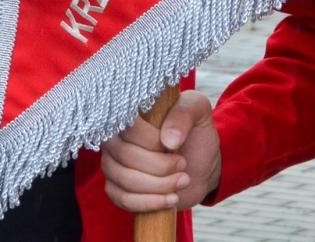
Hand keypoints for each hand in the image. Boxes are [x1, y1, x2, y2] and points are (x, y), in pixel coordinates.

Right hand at [100, 90, 220, 211]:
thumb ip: (184, 115)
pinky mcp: (117, 188)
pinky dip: (150, 202)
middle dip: (160, 167)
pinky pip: (123, 199)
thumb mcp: (197, 111)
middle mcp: (115, 138)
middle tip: (183, 165)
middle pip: (125, 156)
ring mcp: (112, 164)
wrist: (201, 163)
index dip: (150, 141)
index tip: (174, 146)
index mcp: (129, 115)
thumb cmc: (194, 132)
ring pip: (125, 179)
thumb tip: (168, 139)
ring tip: (182, 181)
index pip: (126, 127)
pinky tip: (171, 199)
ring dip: (159, 186)